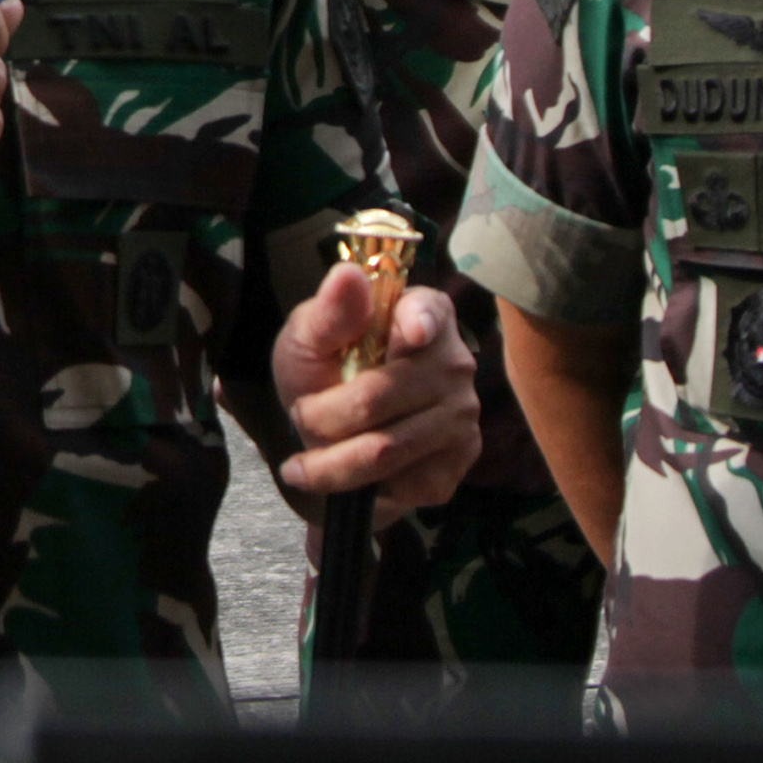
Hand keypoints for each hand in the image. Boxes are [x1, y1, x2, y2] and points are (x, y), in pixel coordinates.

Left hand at [272, 265, 479, 514]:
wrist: (329, 432)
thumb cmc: (323, 368)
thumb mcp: (309, 337)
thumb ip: (329, 312)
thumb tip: (348, 274)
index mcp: (422, 312)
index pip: (427, 314)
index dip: (418, 322)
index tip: (410, 331)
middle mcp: (454, 362)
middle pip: (381, 396)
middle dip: (322, 417)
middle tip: (300, 416)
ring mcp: (463, 415)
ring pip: (388, 450)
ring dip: (331, 464)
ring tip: (304, 463)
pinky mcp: (459, 461)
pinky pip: (405, 484)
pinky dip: (361, 488)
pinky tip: (348, 477)